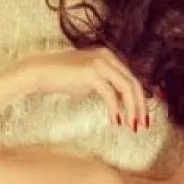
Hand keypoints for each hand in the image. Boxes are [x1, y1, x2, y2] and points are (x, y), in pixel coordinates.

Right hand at [18, 47, 150, 132]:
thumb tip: (120, 102)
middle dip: (141, 106)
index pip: (132, 79)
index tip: (142, 118)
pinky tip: (115, 122)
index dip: (140, 100)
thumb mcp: (90, 81)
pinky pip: (110, 94)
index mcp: (110, 57)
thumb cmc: (63, 78)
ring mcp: (100, 63)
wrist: (40, 72)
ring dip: (132, 109)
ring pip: (126, 88)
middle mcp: (107, 57)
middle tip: (143, 126)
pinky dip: (115, 109)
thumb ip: (106, 87)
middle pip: (134, 83)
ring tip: (131, 127)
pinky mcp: (91, 73)